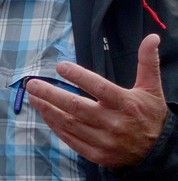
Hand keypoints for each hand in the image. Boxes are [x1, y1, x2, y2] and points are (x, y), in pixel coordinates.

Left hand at [26, 34, 167, 167]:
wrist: (159, 152)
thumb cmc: (150, 115)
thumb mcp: (151, 88)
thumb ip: (147, 62)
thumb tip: (152, 38)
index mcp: (126, 104)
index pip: (98, 87)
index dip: (78, 76)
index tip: (60, 66)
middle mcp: (114, 123)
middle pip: (76, 107)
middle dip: (51, 94)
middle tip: (32, 84)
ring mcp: (105, 141)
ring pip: (70, 123)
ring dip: (48, 109)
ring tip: (33, 97)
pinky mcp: (98, 154)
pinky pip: (71, 140)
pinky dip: (56, 126)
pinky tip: (45, 114)